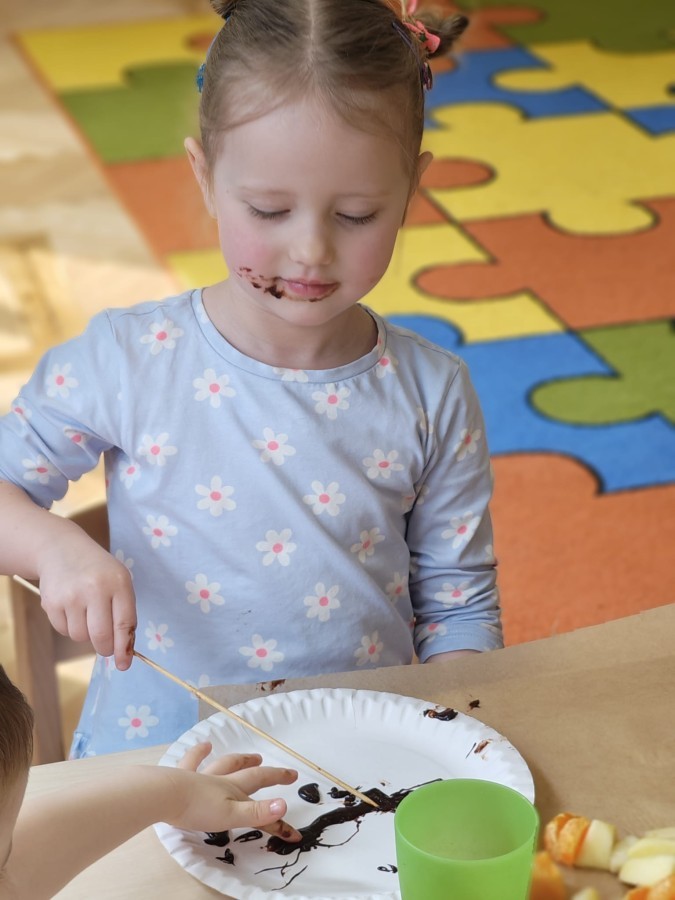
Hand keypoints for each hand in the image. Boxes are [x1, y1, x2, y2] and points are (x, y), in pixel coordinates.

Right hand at [37, 525, 136, 669]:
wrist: (63, 550)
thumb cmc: (99, 572)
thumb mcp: (119, 582)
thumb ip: (124, 613)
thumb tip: (124, 652)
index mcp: (118, 583)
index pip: (124, 623)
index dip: (125, 649)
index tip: (124, 664)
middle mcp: (94, 588)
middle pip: (101, 637)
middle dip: (106, 648)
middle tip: (106, 646)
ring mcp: (71, 596)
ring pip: (81, 637)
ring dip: (86, 634)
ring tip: (87, 614)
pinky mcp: (51, 602)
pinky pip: (64, 631)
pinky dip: (70, 626)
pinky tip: (72, 608)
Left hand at [171, 742, 301, 839]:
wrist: (164, 794)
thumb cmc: (196, 808)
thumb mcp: (230, 816)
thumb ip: (257, 812)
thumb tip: (284, 806)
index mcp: (233, 792)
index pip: (262, 804)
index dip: (279, 817)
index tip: (295, 832)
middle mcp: (221, 781)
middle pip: (249, 775)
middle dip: (270, 775)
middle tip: (285, 773)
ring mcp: (202, 776)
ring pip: (225, 764)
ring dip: (240, 760)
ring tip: (252, 755)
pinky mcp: (182, 777)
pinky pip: (192, 761)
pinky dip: (199, 752)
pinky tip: (204, 745)